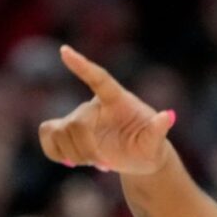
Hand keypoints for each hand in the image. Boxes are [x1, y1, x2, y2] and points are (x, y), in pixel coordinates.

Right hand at [38, 46, 175, 174]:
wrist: (140, 157)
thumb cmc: (149, 145)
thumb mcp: (157, 140)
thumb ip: (159, 128)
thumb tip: (168, 116)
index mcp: (117, 100)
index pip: (99, 79)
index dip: (83, 66)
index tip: (65, 51)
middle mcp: (95, 106)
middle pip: (77, 124)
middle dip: (87, 149)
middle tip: (105, 165)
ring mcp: (79, 118)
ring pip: (59, 132)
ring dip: (75, 154)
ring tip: (97, 163)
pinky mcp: (66, 131)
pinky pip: (47, 135)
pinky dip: (56, 152)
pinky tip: (73, 161)